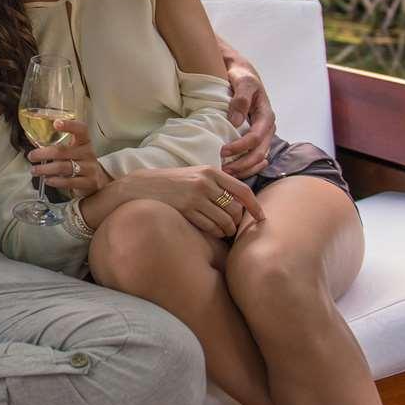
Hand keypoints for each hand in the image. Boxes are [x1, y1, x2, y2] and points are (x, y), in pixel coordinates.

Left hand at [27, 119, 111, 197]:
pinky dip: (55, 181)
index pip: (80, 129)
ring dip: (45, 169)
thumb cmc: (80, 161)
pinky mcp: (89, 182)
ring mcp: (90, 168)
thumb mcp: (75, 150)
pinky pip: (68, 182)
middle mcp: (88, 153)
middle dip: (43, 154)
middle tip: (31, 156)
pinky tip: (47, 180)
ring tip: (35, 170)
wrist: (98, 179)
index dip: (69, 125)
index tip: (56, 123)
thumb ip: (60, 146)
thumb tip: (36, 147)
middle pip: (63, 151)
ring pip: (63, 167)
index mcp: (85, 141)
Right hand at [109, 166, 264, 237]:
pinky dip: (215, 232)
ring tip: (223, 230)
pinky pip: (210, 227)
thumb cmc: (173, 183)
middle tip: (233, 226)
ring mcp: (195, 196)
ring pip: (224, 221)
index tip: (262, 217)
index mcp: (211, 171)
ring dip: (227, 230)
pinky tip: (211, 231)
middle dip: (237, 221)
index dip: (255, 206)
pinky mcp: (186, 209)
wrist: (142, 187)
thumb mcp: (196, 175)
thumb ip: (217, 183)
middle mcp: (205, 183)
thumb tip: (242, 202)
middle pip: (235, 209)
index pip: (242, 190)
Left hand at [221, 57, 274, 178]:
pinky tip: (233, 171)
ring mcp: (263, 135)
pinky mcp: (255, 139)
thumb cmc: (242, 76)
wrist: (242, 74)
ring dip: (244, 169)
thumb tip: (236, 122)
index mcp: (266, 116)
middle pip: (259, 154)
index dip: (240, 147)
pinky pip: (254, 157)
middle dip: (242, 165)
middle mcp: (267, 129)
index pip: (256, 138)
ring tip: (226, 174)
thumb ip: (241, 100)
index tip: (222, 151)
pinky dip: (245, 166)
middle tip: (223, 171)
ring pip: (258, 159)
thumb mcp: (243, 82)